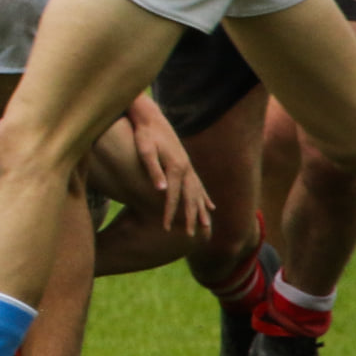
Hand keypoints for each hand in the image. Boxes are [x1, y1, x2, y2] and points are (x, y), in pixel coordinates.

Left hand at [127, 95, 211, 236]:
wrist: (151, 118)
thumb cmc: (144, 135)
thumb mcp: (145, 150)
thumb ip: (153, 170)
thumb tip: (161, 189)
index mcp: (175, 167)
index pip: (172, 196)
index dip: (169, 213)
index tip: (166, 228)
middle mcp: (185, 168)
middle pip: (190, 198)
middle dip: (191, 218)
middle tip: (192, 236)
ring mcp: (188, 167)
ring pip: (198, 193)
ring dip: (202, 211)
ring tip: (207, 228)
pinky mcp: (187, 164)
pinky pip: (199, 185)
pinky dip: (205, 198)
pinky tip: (211, 207)